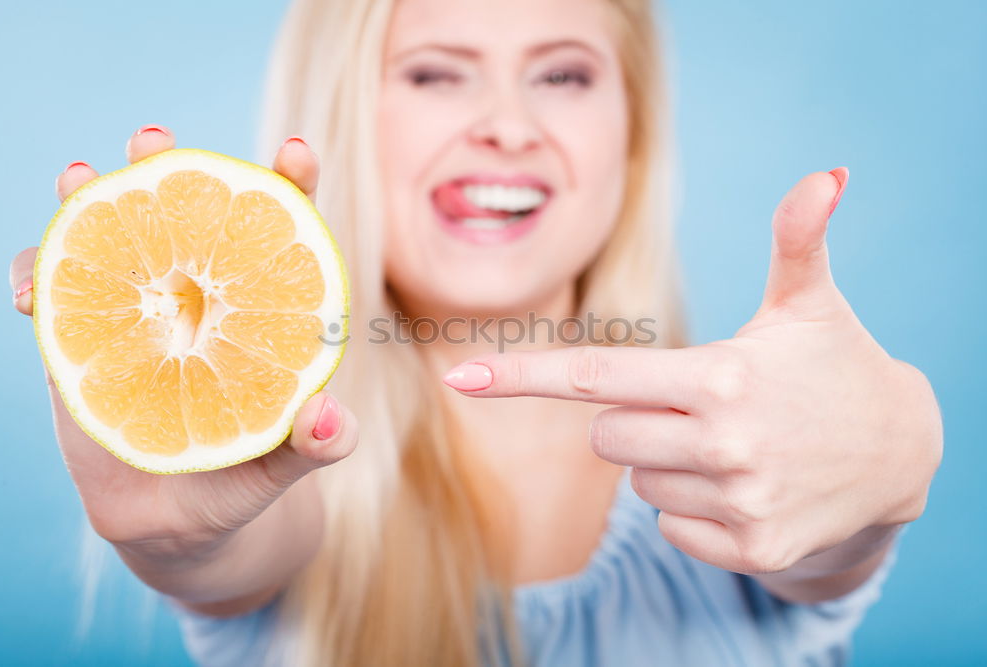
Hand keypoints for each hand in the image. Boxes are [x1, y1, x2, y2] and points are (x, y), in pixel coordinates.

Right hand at [10, 126, 355, 561]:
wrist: (173, 523)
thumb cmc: (239, 480)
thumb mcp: (283, 466)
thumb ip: (316, 446)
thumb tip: (330, 419)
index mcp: (258, 312)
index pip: (281, 237)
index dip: (289, 188)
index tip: (296, 153)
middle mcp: (201, 299)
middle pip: (190, 217)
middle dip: (173, 168)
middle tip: (154, 140)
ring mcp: (141, 313)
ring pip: (117, 239)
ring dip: (91, 200)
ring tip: (77, 177)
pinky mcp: (86, 338)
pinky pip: (58, 295)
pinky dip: (40, 278)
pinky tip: (33, 288)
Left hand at [443, 169, 942, 575]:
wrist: (903, 453)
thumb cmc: (837, 365)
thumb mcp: (812, 302)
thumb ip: (799, 240)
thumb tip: (827, 174)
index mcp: (721, 378)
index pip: (596, 378)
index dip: (522, 375)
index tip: (462, 376)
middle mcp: (725, 444)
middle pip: (607, 436)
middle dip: (635, 417)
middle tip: (698, 402)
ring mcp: (741, 503)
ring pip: (640, 484)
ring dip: (670, 463)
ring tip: (736, 443)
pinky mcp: (756, 548)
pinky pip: (672, 529)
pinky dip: (695, 508)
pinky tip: (747, 484)